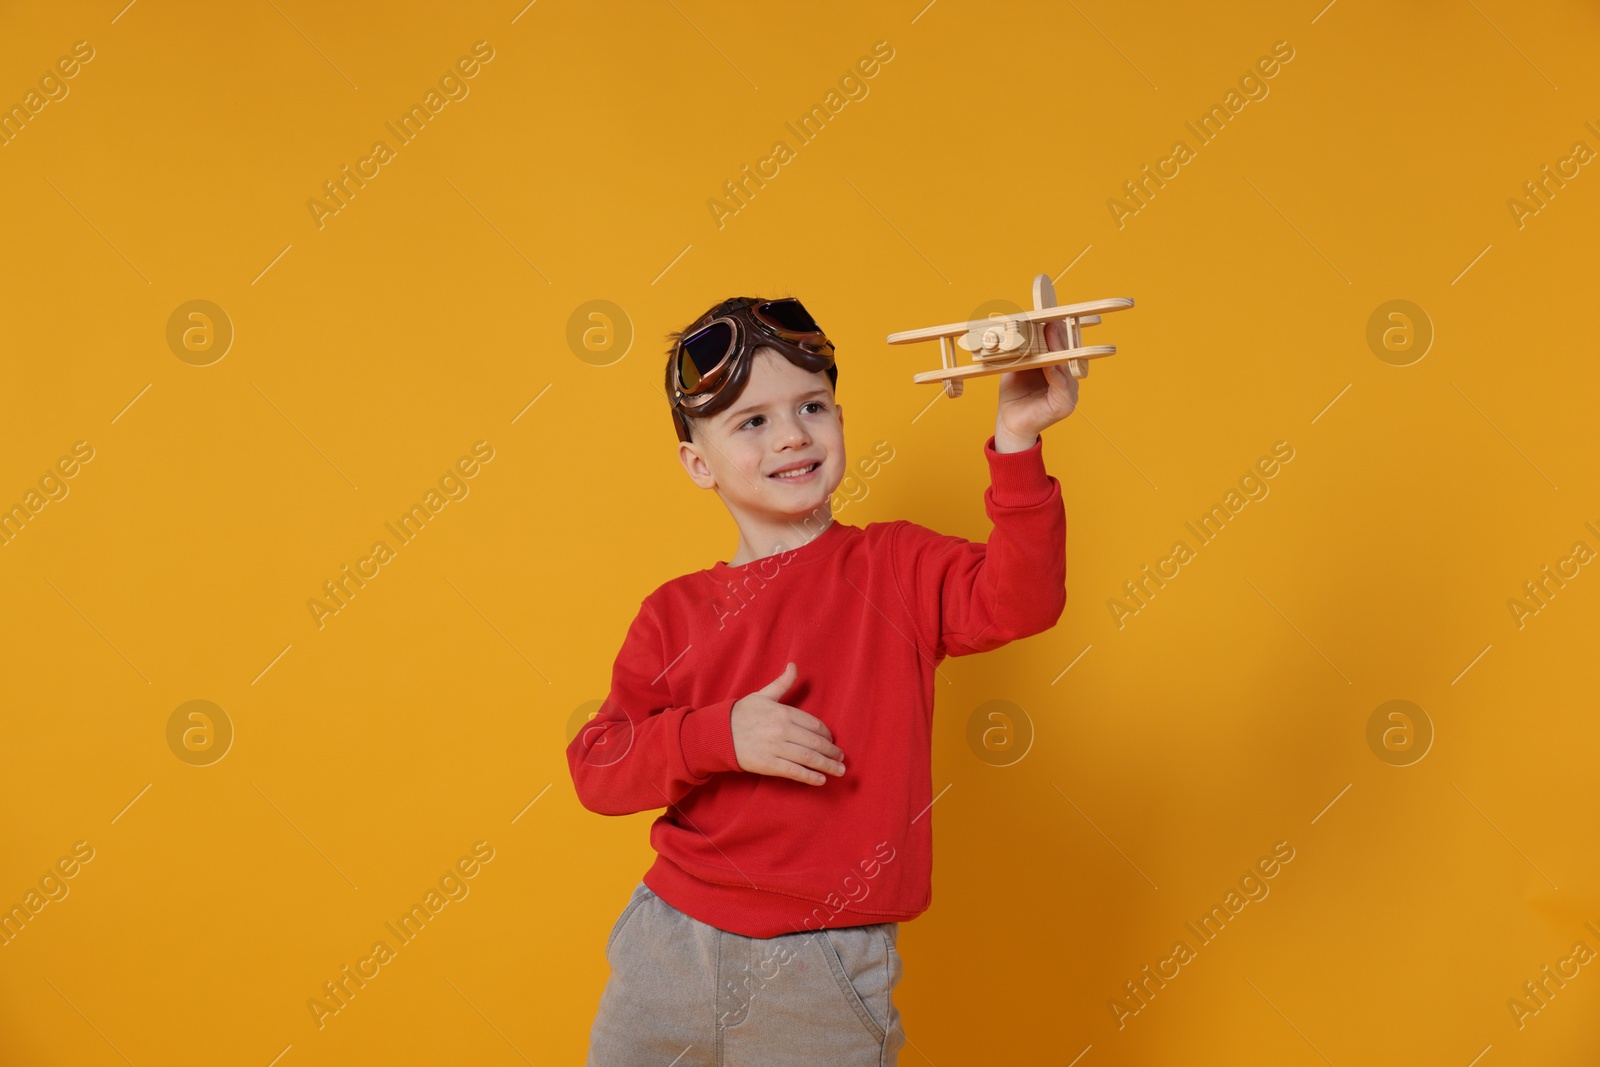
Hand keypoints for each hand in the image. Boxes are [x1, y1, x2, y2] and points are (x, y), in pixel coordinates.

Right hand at [730, 662, 845, 785]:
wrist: (718, 733)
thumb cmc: (742, 713)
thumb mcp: (763, 695)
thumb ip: (782, 683)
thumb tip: (794, 665)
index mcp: (783, 712)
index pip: (814, 725)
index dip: (827, 734)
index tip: (832, 741)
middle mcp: (782, 730)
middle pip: (815, 742)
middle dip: (832, 751)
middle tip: (841, 757)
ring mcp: (776, 748)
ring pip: (809, 758)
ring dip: (828, 765)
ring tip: (839, 770)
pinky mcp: (768, 764)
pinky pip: (794, 771)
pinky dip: (810, 777)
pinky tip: (821, 780)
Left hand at [994, 321, 1079, 449]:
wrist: (1008, 423)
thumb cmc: (1014, 395)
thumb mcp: (1017, 366)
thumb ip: (1024, 350)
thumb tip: (1024, 324)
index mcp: (1058, 370)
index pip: (1063, 346)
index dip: (1058, 330)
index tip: (1051, 314)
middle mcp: (1067, 380)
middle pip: (1068, 353)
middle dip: (1059, 335)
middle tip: (1052, 319)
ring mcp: (1069, 393)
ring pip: (1066, 366)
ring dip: (1058, 349)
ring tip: (1051, 333)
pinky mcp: (1065, 405)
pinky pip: (1061, 385)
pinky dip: (1055, 373)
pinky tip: (1050, 363)